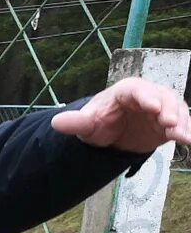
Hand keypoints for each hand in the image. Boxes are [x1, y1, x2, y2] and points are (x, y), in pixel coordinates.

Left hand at [50, 77, 190, 152]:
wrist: (111, 133)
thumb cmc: (99, 122)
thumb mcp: (86, 125)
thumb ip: (75, 123)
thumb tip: (55, 122)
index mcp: (127, 91)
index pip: (138, 90)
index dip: (146, 98)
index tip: (153, 108)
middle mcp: (149, 96)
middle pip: (163, 98)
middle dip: (168, 110)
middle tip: (169, 123)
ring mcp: (163, 109)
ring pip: (177, 111)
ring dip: (181, 123)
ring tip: (183, 137)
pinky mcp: (170, 124)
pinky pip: (182, 125)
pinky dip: (187, 131)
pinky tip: (189, 141)